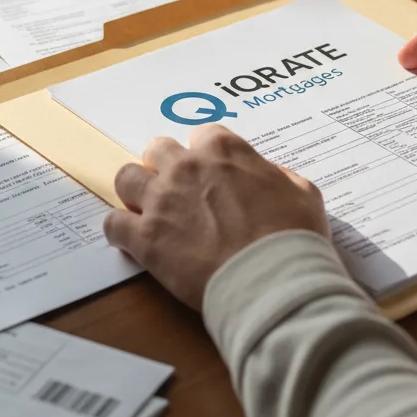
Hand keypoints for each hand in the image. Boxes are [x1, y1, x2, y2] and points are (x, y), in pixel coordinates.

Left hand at [105, 125, 329, 309]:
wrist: (273, 282)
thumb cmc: (294, 238)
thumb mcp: (304, 194)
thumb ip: (278, 177)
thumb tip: (265, 177)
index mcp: (225, 151)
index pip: (203, 135)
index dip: (207, 156)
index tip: (212, 173)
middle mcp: (187, 167)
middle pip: (157, 149)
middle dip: (164, 166)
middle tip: (177, 190)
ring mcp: (162, 200)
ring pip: (126, 178)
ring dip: (137, 192)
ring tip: (149, 211)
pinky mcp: (145, 238)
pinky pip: (113, 223)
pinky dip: (121, 231)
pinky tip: (134, 241)